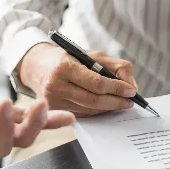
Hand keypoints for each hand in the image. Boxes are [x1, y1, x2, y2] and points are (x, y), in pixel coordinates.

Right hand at [19, 44, 137, 116]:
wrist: (37, 66)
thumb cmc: (68, 58)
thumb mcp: (91, 54)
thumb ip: (115, 66)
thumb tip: (130, 84)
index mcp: (64, 67)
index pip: (96, 83)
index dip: (116, 88)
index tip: (131, 91)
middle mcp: (56, 85)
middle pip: (93, 100)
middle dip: (116, 102)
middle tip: (130, 102)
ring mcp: (54, 101)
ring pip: (89, 110)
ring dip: (108, 108)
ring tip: (121, 103)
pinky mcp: (55, 111)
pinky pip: (83, 115)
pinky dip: (97, 111)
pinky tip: (106, 106)